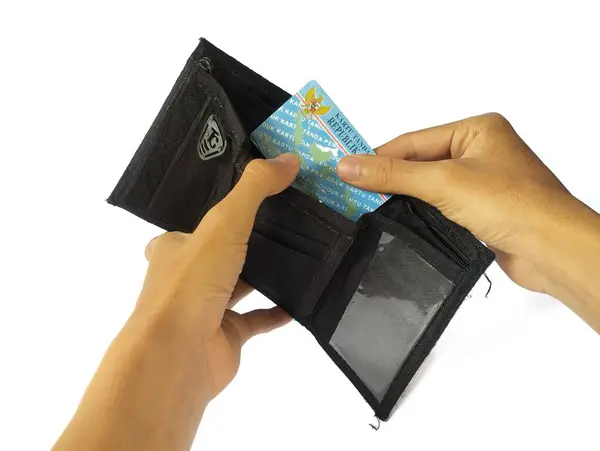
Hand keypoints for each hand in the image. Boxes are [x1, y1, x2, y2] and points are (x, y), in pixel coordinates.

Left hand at [53, 153, 300, 450]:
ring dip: (266, 275)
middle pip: (222, 254)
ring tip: (303, 254)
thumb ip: (255, 189)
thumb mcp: (224, 223)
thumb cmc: (191, 284)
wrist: (178, 356)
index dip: (223, 211)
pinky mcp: (226, 337)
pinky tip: (300, 300)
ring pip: (241, 286)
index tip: (258, 197)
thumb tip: (289, 158)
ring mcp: (206, 309)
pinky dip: (277, 310)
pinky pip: (257, 319)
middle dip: (250, 242)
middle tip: (291, 223)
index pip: (197, 223)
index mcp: (174, 248)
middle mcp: (187, 277)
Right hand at [337, 113, 599, 330]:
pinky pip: (441, 205)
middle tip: (352, 191)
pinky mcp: (482, 209)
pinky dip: (420, 212)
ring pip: (429, 185)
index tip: (347, 169)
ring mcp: (482, 181)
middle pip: (420, 161)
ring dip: (404, 197)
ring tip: (367, 207)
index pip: (414, 140)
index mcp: (477, 129)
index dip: (379, 156)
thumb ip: (393, 174)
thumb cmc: (513, 205)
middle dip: (390, 178)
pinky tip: (399, 221)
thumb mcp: (443, 182)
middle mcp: (480, 151)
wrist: (553, 250)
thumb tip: (348, 165)